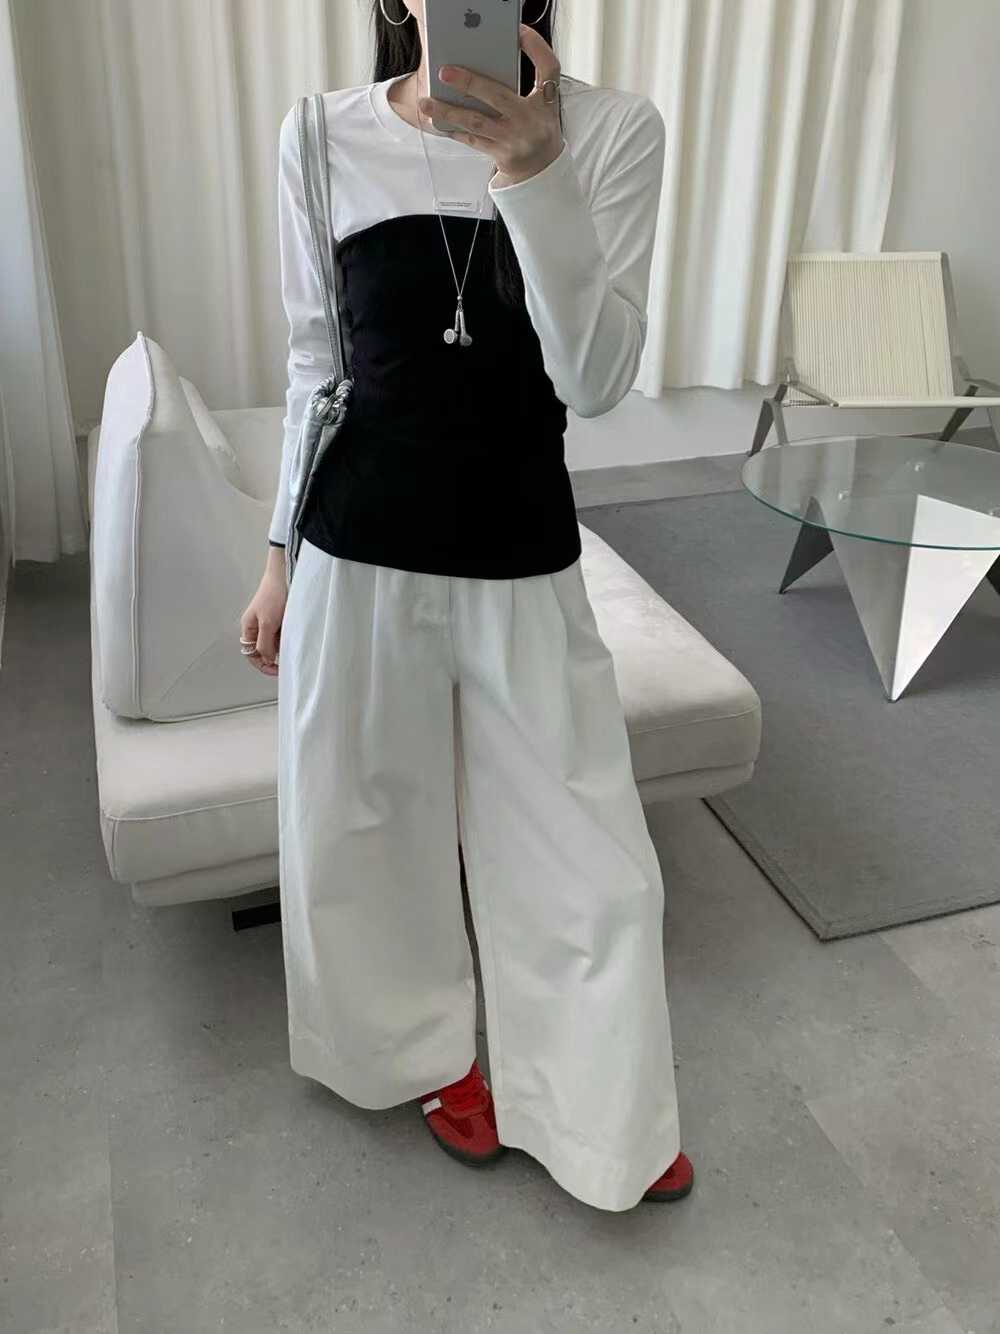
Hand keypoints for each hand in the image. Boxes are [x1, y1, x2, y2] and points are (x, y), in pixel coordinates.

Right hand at [239, 562, 286, 675]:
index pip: (251, 655)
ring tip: (290, 643)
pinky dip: (288, 638)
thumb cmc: (273, 595)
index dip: (263, 665)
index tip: (277, 670)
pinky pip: (282, 635)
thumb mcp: (267, 623)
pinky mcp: (280, 619)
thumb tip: (265, 659)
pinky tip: (293, 635)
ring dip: (282, 647)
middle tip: (286, 662)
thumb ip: (264, 644)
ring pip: (274, 644)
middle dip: (273, 657)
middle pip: (263, 651)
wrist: (286, 576)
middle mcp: (257, 627)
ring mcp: (269, 623)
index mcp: (248, 628)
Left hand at [418, 24, 563, 186]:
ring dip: (449, 112)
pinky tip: (438, 122)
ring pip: (477, 122)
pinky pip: (473, 140)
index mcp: (545, 100)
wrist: (543, 167)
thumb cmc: (538, 126)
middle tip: (444, 72)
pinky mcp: (502, 155)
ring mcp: (515, 140)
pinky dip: (455, 130)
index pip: (548, 68)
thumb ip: (532, 76)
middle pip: (498, 96)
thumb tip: (501, 50)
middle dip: (469, 82)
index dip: (536, 47)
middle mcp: (531, 120)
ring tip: (426, 103)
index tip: (519, 32)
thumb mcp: (544, 102)